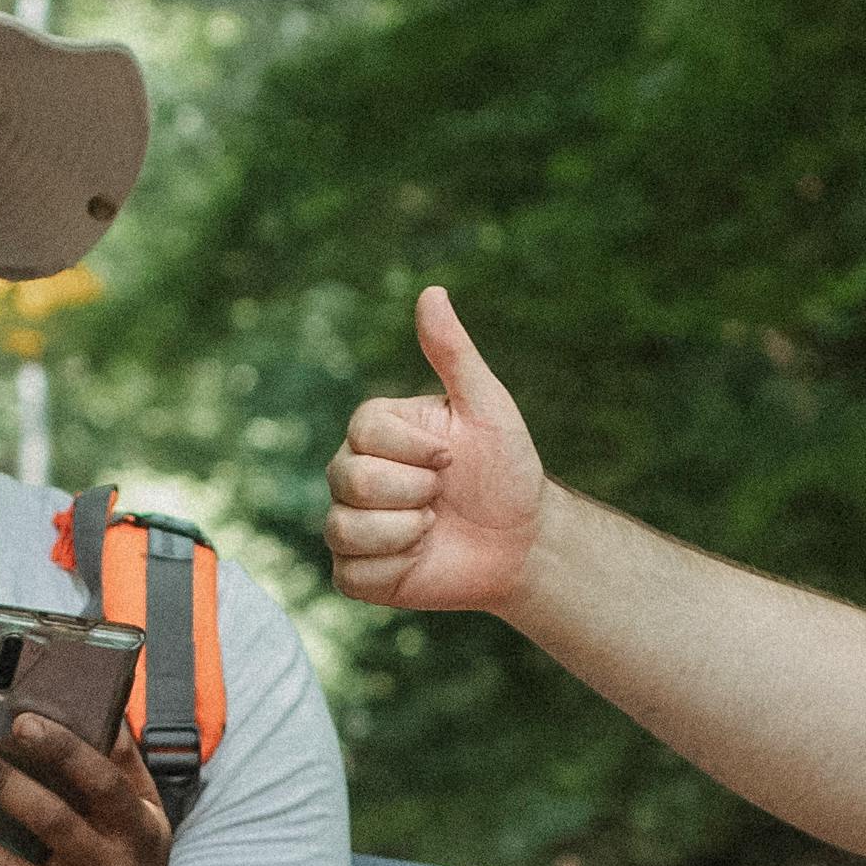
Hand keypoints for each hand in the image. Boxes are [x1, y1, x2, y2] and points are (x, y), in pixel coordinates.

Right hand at [328, 285, 545, 613]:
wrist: (523, 542)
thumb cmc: (506, 470)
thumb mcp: (486, 406)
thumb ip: (454, 353)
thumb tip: (431, 291)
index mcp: (376, 431)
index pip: (364, 430)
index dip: (414, 449)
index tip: (452, 457)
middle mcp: (353, 473)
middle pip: (349, 479)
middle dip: (413, 491)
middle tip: (444, 497)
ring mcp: (350, 524)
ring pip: (343, 528)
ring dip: (403, 533)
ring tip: (433, 528)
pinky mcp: (356, 573)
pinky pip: (350, 573)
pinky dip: (393, 569)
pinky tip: (420, 559)